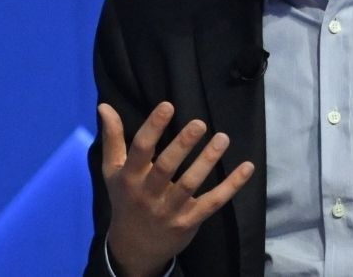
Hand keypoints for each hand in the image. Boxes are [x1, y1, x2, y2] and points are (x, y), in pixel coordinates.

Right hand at [98, 102, 253, 276]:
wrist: (133, 247)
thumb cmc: (126, 200)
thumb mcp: (112, 172)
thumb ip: (113, 139)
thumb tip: (105, 106)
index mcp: (130, 177)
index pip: (140, 149)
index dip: (153, 127)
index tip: (168, 105)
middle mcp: (148, 193)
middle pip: (166, 167)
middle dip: (182, 145)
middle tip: (200, 123)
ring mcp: (170, 209)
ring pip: (190, 184)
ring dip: (208, 160)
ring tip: (223, 138)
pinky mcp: (190, 220)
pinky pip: (213, 201)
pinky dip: (231, 185)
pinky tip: (247, 167)